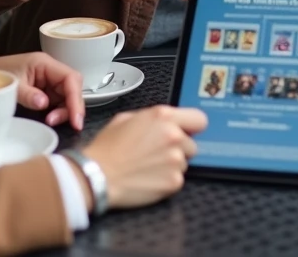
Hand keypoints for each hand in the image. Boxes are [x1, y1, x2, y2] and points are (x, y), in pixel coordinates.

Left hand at [0, 52, 84, 130]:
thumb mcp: (11, 86)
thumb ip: (27, 95)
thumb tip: (44, 104)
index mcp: (44, 63)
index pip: (70, 78)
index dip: (76, 99)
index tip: (76, 119)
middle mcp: (51, 71)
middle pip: (74, 88)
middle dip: (73, 107)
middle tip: (69, 124)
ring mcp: (49, 81)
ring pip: (68, 96)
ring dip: (65, 111)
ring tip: (50, 121)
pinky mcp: (46, 90)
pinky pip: (59, 101)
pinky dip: (58, 112)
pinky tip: (50, 118)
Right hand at [82, 105, 208, 209]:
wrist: (98, 175)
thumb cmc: (108, 147)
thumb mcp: (126, 118)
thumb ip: (152, 118)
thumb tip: (164, 122)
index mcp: (163, 116)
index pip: (199, 119)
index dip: (192, 127)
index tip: (187, 132)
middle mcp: (174, 136)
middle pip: (191, 144)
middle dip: (178, 148)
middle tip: (156, 153)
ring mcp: (176, 160)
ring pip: (184, 162)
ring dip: (171, 165)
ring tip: (148, 166)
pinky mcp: (174, 181)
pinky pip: (177, 179)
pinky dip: (166, 180)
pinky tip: (148, 177)